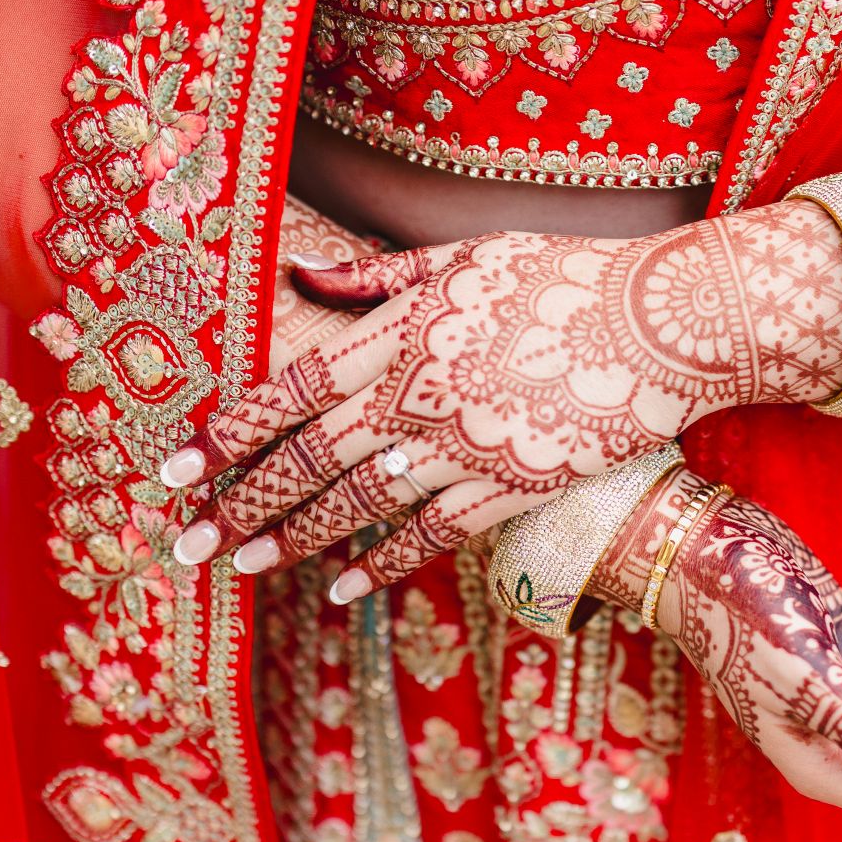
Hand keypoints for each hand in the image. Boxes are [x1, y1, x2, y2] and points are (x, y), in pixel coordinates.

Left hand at [159, 211, 841, 600]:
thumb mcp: (467, 257)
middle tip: (187, 542)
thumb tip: (306, 279)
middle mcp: (419, 393)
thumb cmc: (566, 277)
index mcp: (401, 331)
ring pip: (358, 503)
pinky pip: (432, 534)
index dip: (228, 432)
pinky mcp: (513, 486)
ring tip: (243, 566)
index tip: (176, 469)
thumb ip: (381, 278)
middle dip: (239, 501)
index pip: (290, 389)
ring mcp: (465, 447)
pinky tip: (344, 584)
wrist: (664, 325)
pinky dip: (383, 561)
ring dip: (293, 538)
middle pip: (308, 457)